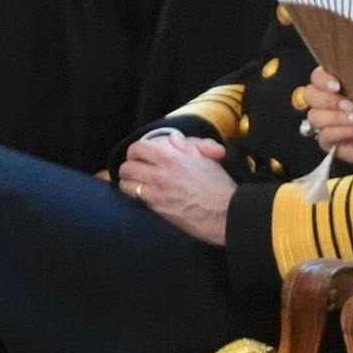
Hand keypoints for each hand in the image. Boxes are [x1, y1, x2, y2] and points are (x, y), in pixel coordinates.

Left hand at [118, 133, 235, 244]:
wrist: (226, 214)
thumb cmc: (220, 186)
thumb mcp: (207, 158)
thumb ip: (189, 145)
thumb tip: (173, 138)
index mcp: (172, 157)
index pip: (138, 148)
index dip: (134, 150)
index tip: (137, 154)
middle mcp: (160, 174)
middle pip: (127, 167)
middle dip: (127, 167)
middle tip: (134, 170)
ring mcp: (156, 194)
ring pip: (127, 185)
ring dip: (128, 183)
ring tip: (135, 184)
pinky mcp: (158, 210)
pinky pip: (136, 200)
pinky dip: (136, 196)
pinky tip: (143, 196)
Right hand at [301, 66, 352, 172]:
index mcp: (335, 86)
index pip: (316, 77)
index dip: (322, 80)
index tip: (337, 86)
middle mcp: (326, 103)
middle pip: (309, 95)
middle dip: (328, 99)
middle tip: (350, 105)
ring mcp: (325, 123)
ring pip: (314, 117)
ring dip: (336, 117)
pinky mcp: (328, 142)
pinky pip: (325, 136)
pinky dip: (343, 132)